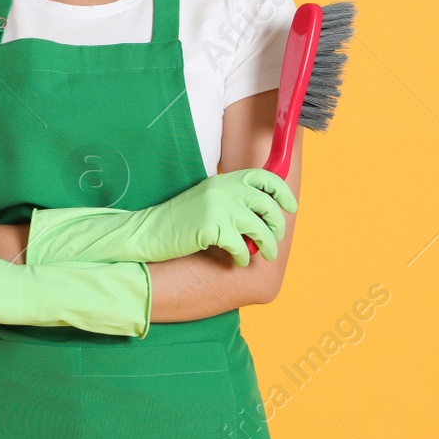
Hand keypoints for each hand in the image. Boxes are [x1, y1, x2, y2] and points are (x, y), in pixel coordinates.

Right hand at [162, 168, 295, 264]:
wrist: (148, 231)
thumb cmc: (180, 221)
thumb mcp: (208, 199)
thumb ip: (233, 199)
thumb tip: (264, 214)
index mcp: (224, 180)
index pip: (264, 176)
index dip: (283, 192)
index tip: (290, 207)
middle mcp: (224, 189)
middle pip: (267, 205)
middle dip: (276, 225)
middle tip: (274, 238)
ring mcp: (218, 207)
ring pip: (260, 229)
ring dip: (268, 246)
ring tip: (265, 255)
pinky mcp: (212, 227)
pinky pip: (242, 247)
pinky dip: (243, 258)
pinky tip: (237, 261)